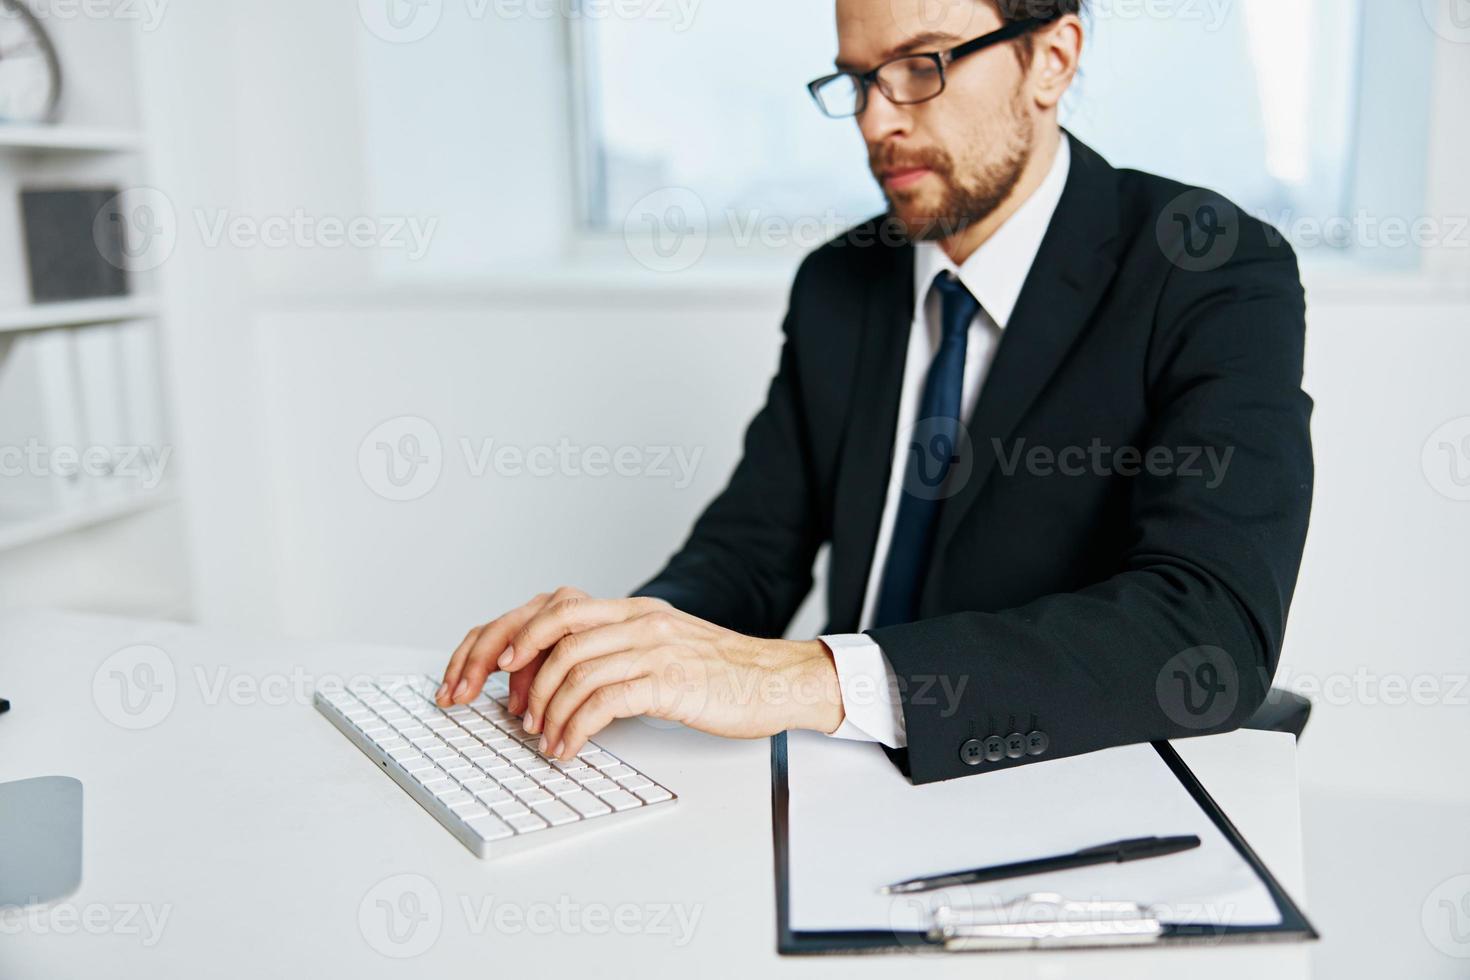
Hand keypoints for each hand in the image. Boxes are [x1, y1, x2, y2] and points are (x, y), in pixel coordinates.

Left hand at [454, 590, 844, 759]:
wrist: (779, 680)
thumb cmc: (720, 674)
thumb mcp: (661, 649)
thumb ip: (616, 652)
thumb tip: (555, 679)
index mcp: (631, 609)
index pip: (551, 607)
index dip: (506, 634)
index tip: (479, 670)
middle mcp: (637, 619)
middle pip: (550, 627)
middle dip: (506, 666)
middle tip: (491, 705)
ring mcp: (654, 647)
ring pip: (572, 667)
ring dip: (544, 709)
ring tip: (540, 738)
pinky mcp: (669, 681)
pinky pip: (603, 700)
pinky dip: (573, 727)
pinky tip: (568, 747)